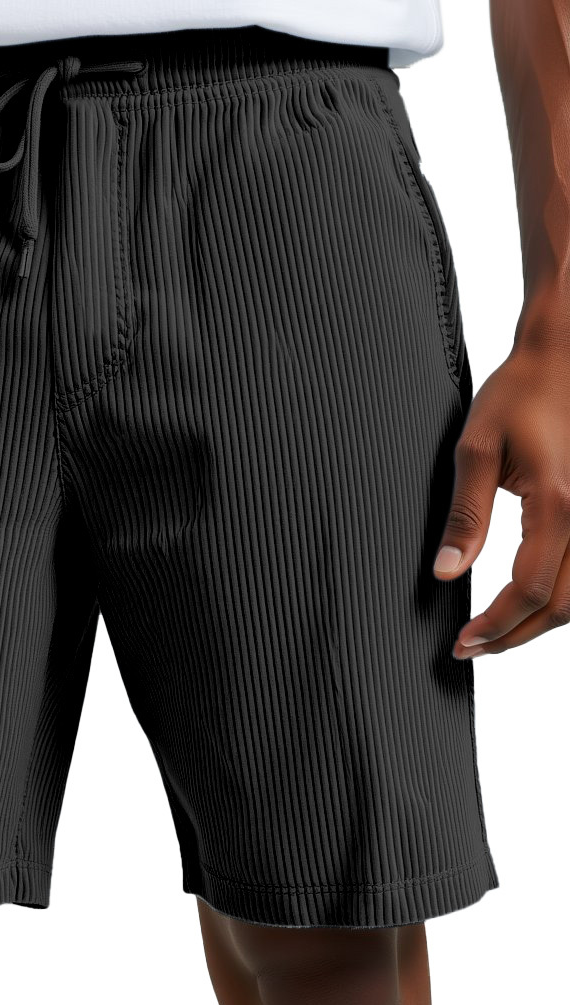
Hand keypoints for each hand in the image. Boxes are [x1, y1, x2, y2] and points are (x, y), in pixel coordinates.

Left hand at [433, 341, 569, 658]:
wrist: (564, 356)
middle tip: (471, 647)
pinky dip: (561, 596)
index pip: (529, 590)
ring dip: (541, 622)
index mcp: (559, 505)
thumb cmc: (517, 394)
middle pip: (563, 606)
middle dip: (516, 636)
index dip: (496, 626)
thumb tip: (446, 572)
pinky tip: (529, 601)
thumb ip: (465, 515)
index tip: (462, 642)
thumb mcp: (475, 449)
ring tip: (496, 633)